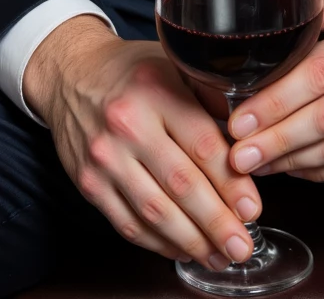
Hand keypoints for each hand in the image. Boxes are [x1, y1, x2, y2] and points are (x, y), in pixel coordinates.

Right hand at [24, 16, 261, 269]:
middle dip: (217, 222)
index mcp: (156, 90)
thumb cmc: (133, 72)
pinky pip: (127, 223)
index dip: (231, 182)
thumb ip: (211, 99)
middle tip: (243, 245)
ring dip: (191, 241)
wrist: (71, 75)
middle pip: (180, 184)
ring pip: (154, 211)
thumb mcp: (175, 66)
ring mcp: (104, 158)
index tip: (252, 208)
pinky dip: (158, 243)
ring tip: (219, 256)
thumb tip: (250, 140)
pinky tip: (183, 250)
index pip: (202, 145)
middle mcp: (127, 124)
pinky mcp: (88, 183)